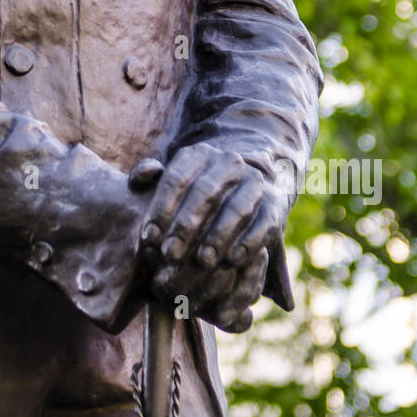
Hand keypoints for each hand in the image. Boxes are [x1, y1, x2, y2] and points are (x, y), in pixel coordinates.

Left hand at [138, 142, 283, 330]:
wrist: (246, 185)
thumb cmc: (195, 192)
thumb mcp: (172, 180)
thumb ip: (149, 178)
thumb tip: (142, 177)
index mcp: (199, 154)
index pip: (176, 179)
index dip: (161, 210)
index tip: (148, 239)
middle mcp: (229, 162)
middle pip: (205, 193)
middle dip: (186, 226)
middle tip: (170, 256)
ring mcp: (254, 181)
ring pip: (236, 208)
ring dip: (218, 237)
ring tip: (202, 262)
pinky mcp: (275, 202)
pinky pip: (264, 222)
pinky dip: (249, 242)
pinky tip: (233, 260)